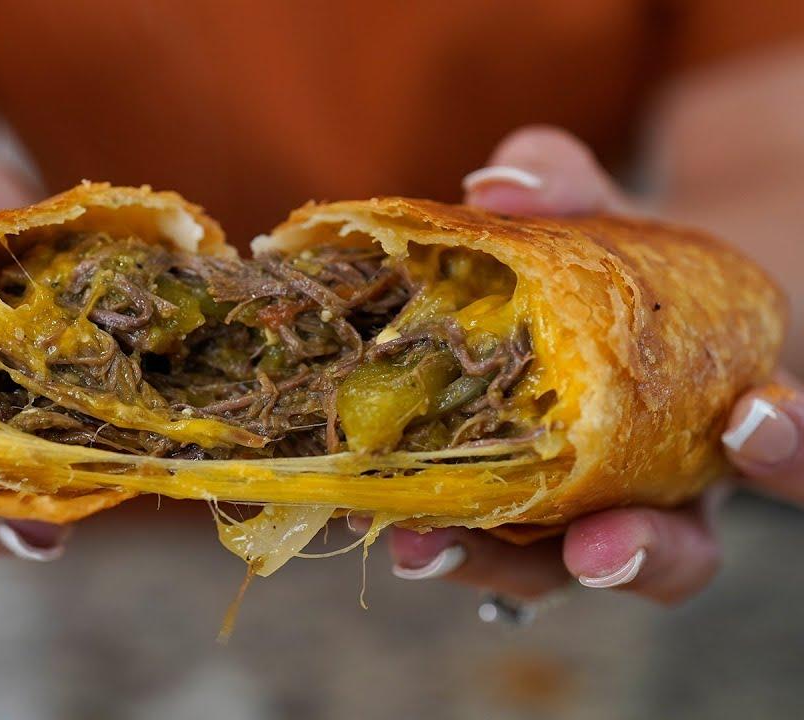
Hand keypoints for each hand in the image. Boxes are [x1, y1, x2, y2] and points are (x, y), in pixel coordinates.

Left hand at [366, 125, 800, 604]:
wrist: (557, 299)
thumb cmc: (606, 259)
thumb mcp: (601, 214)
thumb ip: (569, 189)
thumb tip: (497, 186)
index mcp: (720, 414)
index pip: (778, 448)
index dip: (784, 445)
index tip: (752, 417)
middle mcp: (660, 488)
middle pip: (674, 553)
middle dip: (642, 554)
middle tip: (599, 550)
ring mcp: (574, 516)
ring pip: (555, 570)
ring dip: (492, 566)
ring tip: (422, 549)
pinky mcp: (496, 521)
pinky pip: (467, 544)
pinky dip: (418, 531)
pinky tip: (359, 515)